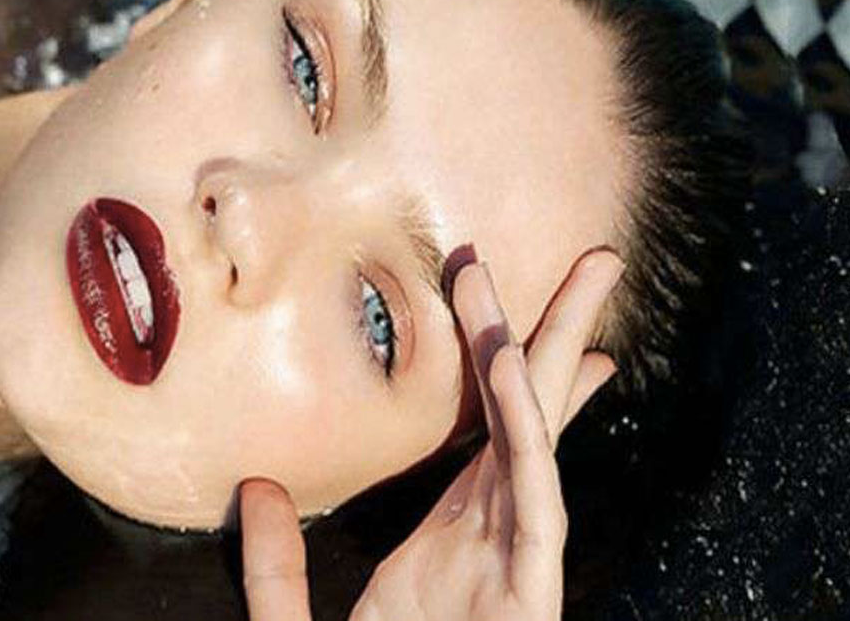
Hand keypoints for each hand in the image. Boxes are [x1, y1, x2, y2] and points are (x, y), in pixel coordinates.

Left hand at [239, 250, 624, 620]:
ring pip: (540, 435)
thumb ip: (275, 568)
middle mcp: (494, 531)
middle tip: (596, 260)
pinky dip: (532, 433)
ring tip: (581, 277)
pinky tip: (519, 372)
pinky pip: (536, 498)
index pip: (492, 429)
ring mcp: (517, 556)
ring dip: (550, 354)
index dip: (509, 362)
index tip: (522, 304)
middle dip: (558, 334)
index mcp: (453, 532)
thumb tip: (253, 490)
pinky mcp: (529, 591)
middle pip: (531, 413)